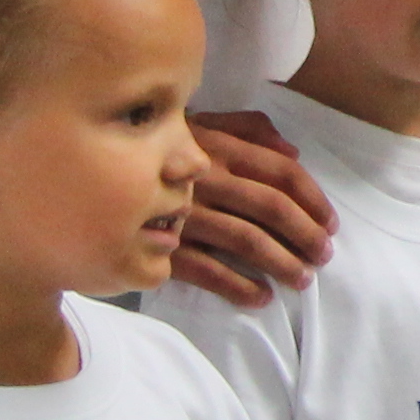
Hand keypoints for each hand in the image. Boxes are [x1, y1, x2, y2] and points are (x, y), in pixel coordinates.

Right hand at [170, 111, 336, 304]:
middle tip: (324, 256)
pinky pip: (204, 269)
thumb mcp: (202, 121)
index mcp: (220, 148)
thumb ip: (249, 129)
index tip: (331, 223)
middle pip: (270, 208)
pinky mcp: (158, 245)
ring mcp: (182, 213)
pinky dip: (237, 286)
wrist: (88, 170)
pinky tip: (260, 298)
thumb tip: (292, 152)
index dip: (313, 200)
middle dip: (305, 235)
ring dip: (281, 263)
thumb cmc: (156, 144)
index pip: (281, 174)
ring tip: (302, 279)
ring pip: (245, 240)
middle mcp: (206, 179)